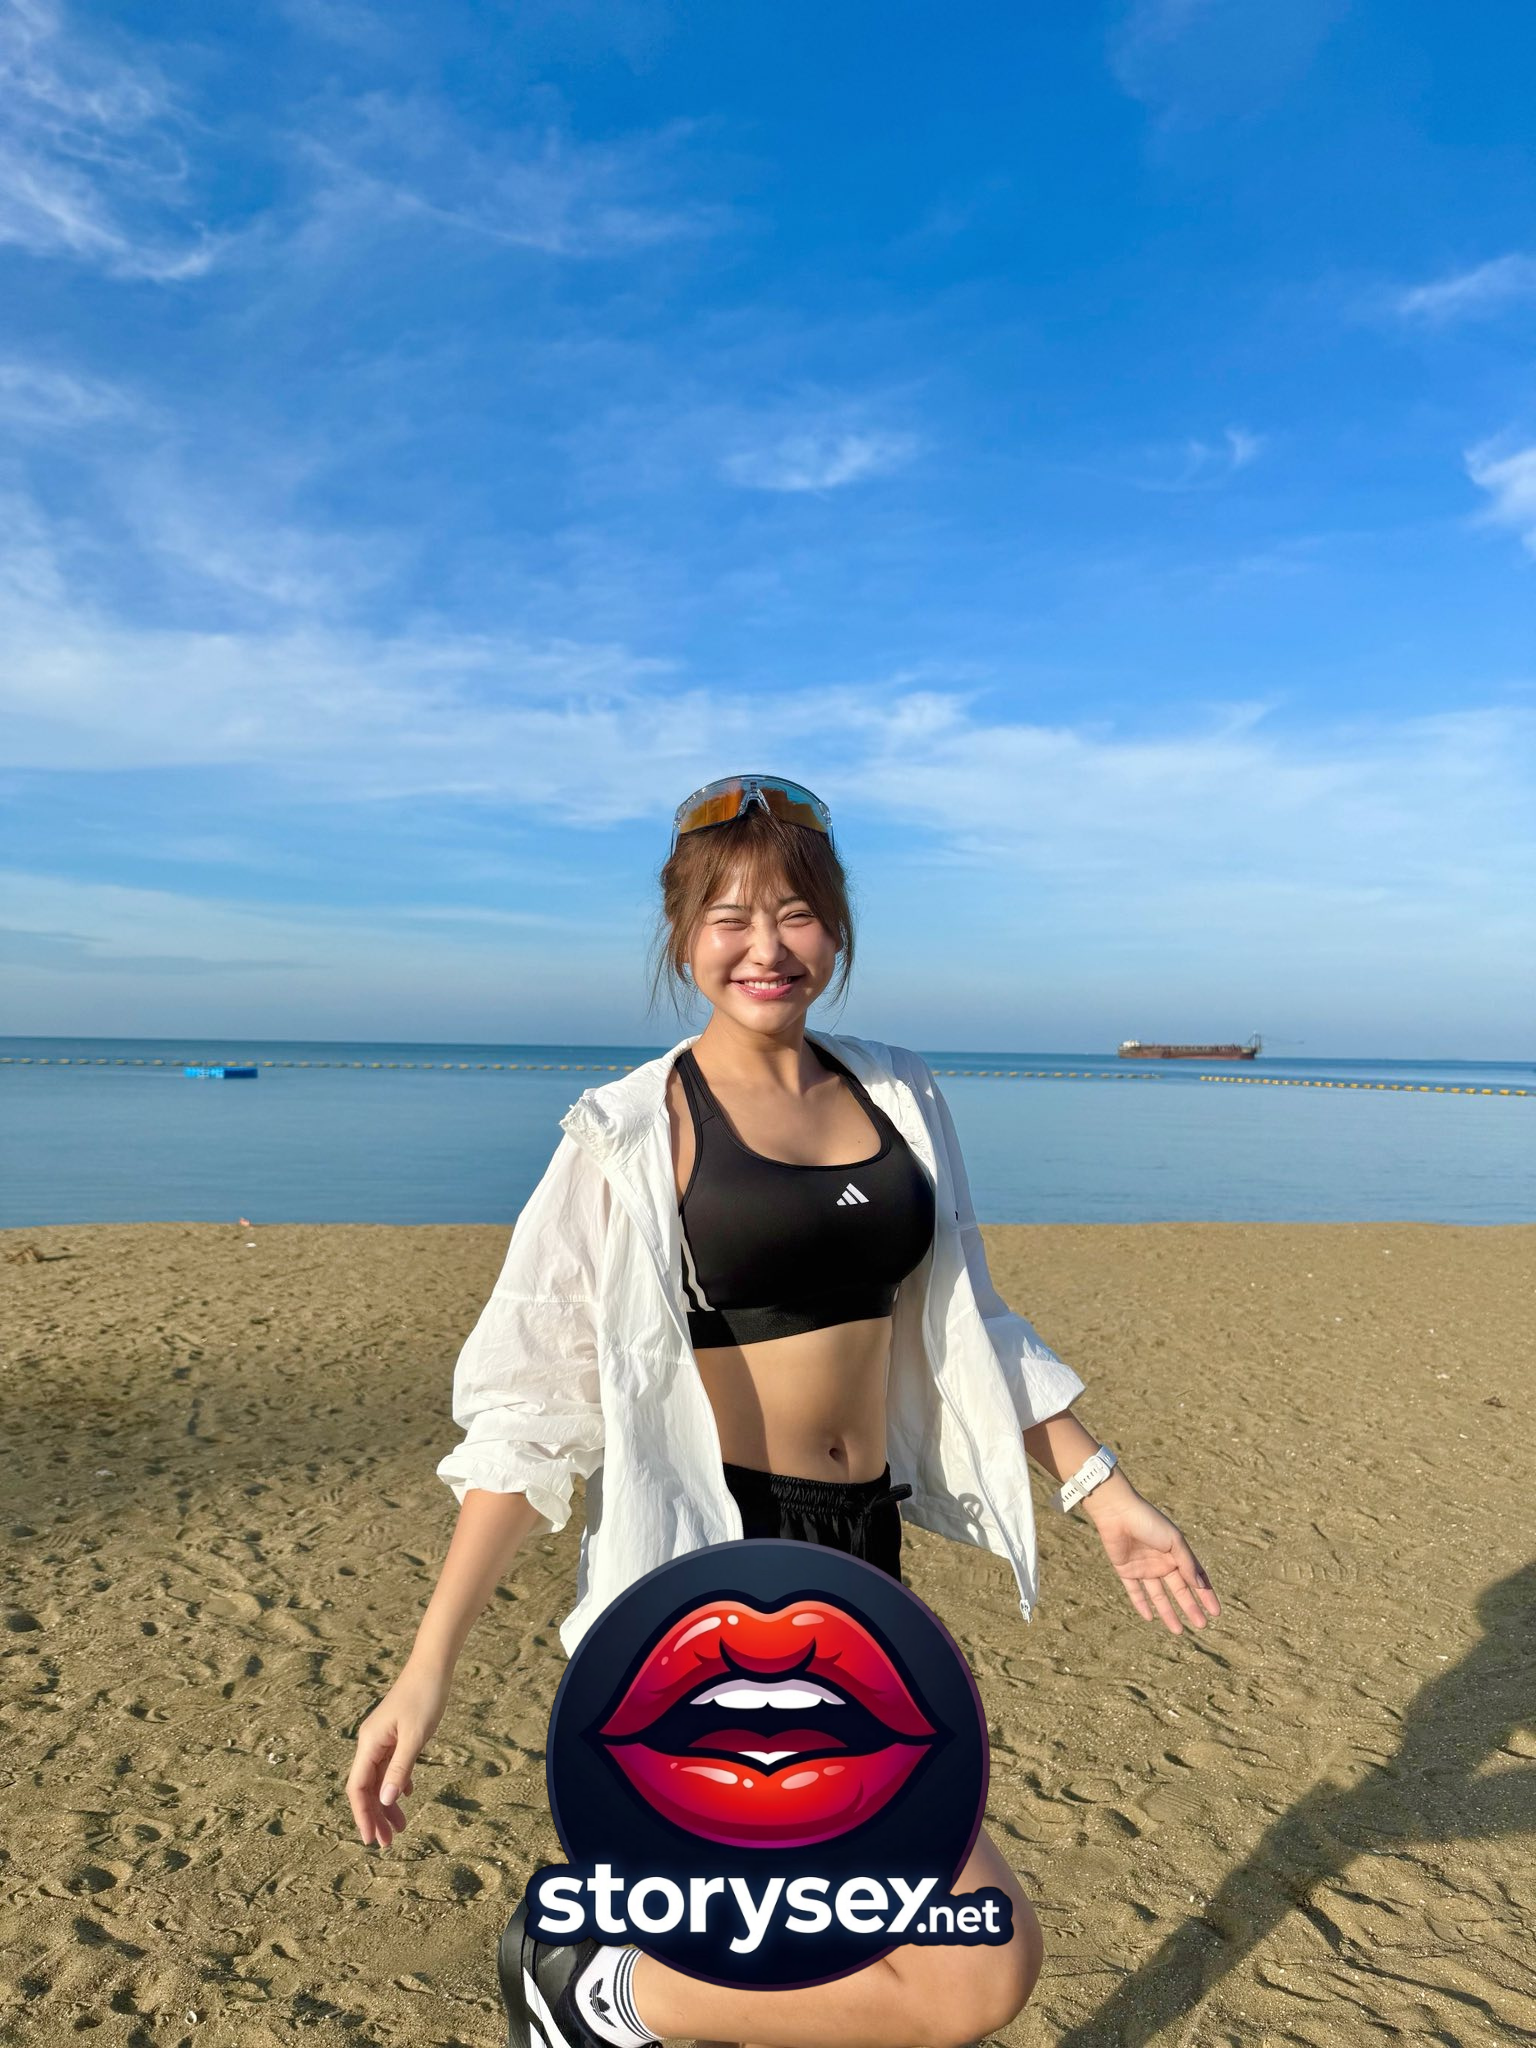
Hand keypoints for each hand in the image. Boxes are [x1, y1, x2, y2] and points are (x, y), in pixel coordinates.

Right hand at [345, 1660, 450, 1847]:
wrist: (433, 1666)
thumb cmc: (424, 1697)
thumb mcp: (416, 1736)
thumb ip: (400, 1768)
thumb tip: (385, 1801)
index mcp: (369, 1743)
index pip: (358, 1788)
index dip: (362, 1815)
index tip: (371, 1840)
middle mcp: (371, 1743)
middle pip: (367, 1787)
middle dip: (375, 1816)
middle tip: (387, 1843)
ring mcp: (382, 1739)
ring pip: (379, 1779)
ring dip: (387, 1804)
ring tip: (399, 1827)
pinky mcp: (395, 1735)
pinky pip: (390, 1766)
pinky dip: (396, 1784)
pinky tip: (406, 1797)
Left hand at [1081, 1474, 1220, 1633]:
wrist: (1118, 1512)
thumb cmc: (1149, 1521)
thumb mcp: (1174, 1541)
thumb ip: (1186, 1563)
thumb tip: (1200, 1585)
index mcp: (1176, 1553)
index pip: (1195, 1578)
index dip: (1206, 1594)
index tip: (1216, 1612)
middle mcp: (1162, 1562)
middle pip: (1179, 1590)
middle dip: (1190, 1607)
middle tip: (1201, 1625)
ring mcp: (1144, 1567)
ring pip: (1159, 1595)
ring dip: (1168, 1612)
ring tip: (1178, 1631)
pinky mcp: (1126, 1570)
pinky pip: (1135, 1592)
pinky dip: (1141, 1604)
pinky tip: (1149, 1618)